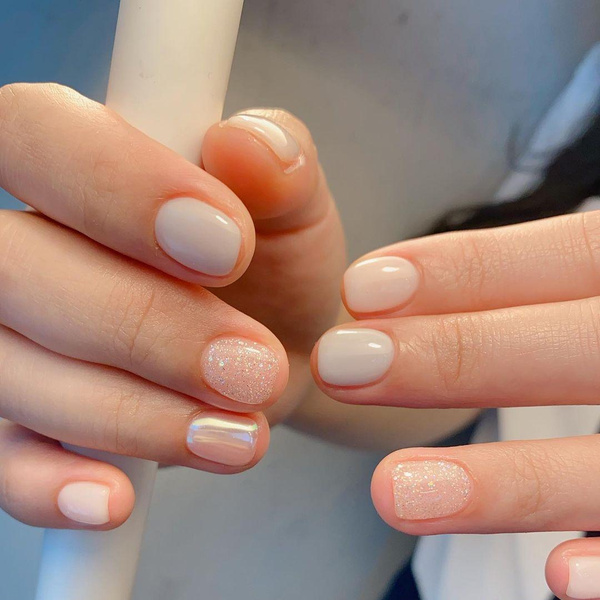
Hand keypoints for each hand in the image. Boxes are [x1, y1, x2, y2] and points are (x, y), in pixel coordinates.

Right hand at [0, 84, 344, 529]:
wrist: (278, 347)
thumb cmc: (275, 266)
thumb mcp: (294, 208)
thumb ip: (277, 165)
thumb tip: (246, 142)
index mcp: (78, 159)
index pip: (38, 133)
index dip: (117, 188)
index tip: (227, 247)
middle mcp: (23, 244)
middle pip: (11, 267)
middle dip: (141, 324)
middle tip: (250, 366)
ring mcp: (11, 337)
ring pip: (9, 371)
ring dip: (128, 411)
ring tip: (237, 432)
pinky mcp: (23, 421)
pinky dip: (50, 483)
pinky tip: (113, 497)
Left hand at [312, 212, 599, 599]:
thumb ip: (544, 291)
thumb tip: (397, 295)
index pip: (568, 256)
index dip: (465, 270)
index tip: (361, 286)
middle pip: (575, 345)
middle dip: (455, 354)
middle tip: (340, 361)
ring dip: (507, 482)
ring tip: (394, 493)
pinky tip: (560, 580)